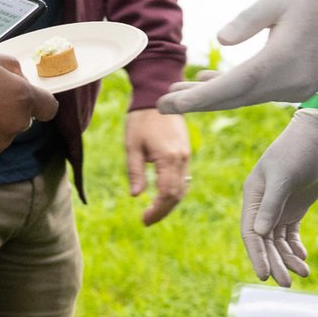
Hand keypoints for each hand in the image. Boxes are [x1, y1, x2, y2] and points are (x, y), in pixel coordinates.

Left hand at [123, 107, 190, 226]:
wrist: (157, 96)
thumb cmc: (140, 120)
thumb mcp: (132, 146)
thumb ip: (135, 172)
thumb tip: (136, 195)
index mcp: (168, 157)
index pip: (167, 193)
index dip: (157, 210)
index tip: (144, 219)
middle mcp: (181, 158)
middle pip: (177, 194)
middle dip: (163, 210)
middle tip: (146, 220)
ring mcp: (186, 155)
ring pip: (183, 187)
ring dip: (170, 203)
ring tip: (153, 212)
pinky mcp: (185, 152)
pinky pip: (183, 178)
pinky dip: (175, 191)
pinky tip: (162, 196)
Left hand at [160, 0, 317, 113]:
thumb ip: (248, 20)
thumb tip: (218, 42)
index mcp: (279, 62)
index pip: (230, 87)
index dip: (197, 97)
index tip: (169, 102)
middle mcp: (286, 84)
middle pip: (232, 100)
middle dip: (195, 103)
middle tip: (160, 104)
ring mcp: (294, 89)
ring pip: (244, 98)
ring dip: (211, 97)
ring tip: (178, 92)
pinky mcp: (298, 86)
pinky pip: (258, 94)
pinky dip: (232, 91)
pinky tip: (212, 83)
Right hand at [241, 108, 317, 285]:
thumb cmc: (300, 149)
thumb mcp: (284, 175)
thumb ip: (272, 204)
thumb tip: (259, 234)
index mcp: (253, 195)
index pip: (251, 232)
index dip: (257, 255)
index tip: (265, 275)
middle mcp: (263, 204)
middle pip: (265, 241)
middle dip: (275, 263)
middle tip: (287, 283)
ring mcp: (280, 206)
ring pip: (278, 241)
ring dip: (288, 258)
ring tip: (303, 274)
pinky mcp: (296, 206)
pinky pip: (291, 233)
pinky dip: (295, 247)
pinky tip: (303, 258)